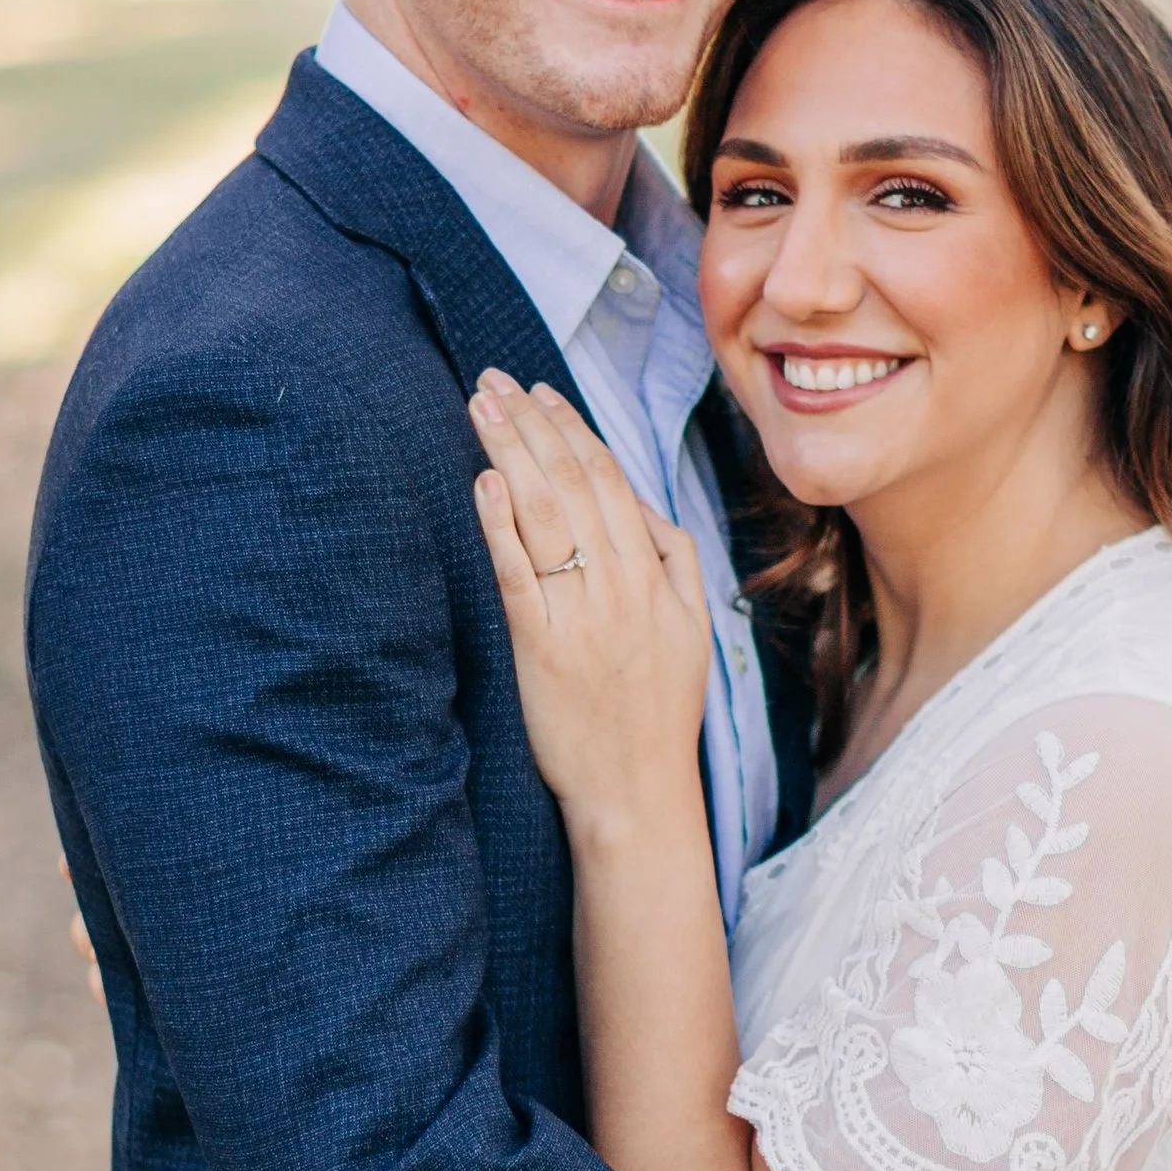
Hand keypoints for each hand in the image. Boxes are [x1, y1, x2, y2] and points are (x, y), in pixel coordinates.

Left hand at [470, 376, 712, 831]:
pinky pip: (519, 575)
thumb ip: (672, 555)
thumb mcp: (691, 626)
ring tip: (480, 407)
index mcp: (655, 575)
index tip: (538, 391)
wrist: (638, 791)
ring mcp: (580, 616)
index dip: (572, 430)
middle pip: (571, 484)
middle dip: (531, 424)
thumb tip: (635, 498)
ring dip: (510, 454)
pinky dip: (500, 526)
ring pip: (544, 516)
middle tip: (493, 379)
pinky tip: (483, 483)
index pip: (609, 480)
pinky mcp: (542, 649)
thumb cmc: (659, 711)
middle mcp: (619, 586)